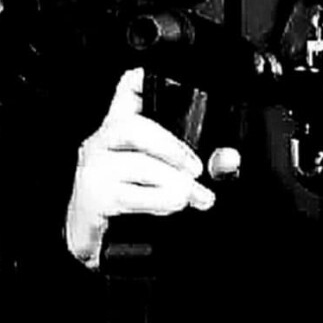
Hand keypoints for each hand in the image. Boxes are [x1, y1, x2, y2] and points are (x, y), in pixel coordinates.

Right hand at [66, 68, 238, 269]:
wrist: (101, 245)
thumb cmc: (133, 202)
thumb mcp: (171, 175)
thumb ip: (204, 165)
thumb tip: (229, 160)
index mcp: (123, 126)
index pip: (130, 88)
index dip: (148, 78)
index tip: (176, 81)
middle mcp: (104, 142)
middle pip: (133, 126)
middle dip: (173, 147)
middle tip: (197, 169)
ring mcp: (95, 169)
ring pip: (137, 163)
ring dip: (174, 182)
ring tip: (193, 195)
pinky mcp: (93, 197)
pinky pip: (129, 194)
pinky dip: (158, 201)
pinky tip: (171, 205)